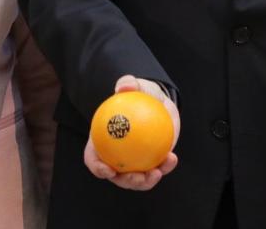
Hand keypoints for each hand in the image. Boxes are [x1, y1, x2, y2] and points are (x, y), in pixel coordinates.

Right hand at [83, 75, 179, 190]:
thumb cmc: (139, 94)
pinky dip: (164, 166)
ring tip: (158, 171)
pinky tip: (172, 158)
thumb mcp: (134, 85)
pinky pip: (157, 168)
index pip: (94, 159)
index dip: (97, 168)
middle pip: (117, 176)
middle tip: (140, 176)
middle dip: (128, 181)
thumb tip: (123, 87)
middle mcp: (116, 156)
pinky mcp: (151, 162)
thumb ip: (128, 83)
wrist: (157, 101)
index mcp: (102, 141)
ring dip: (147, 181)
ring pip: (138, 178)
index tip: (108, 170)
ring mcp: (134, 162)